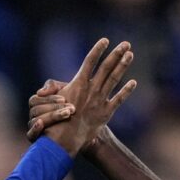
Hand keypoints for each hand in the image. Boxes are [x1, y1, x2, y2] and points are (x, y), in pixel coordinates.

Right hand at [26, 79, 70, 141]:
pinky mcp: (37, 141)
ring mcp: (35, 129)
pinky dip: (34, 129)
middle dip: (54, 108)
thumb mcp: (65, 92)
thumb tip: (40, 92)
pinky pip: (30, 135)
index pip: (36, 100)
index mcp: (38, 105)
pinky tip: (41, 124)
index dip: (49, 99)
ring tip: (67, 115)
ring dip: (51, 117)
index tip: (64, 99)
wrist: (83, 125)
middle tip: (71, 108)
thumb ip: (53, 86)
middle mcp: (34, 116)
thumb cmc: (72, 105)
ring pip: (36, 121)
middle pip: (36, 111)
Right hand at [39, 38, 136, 156]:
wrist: (65, 139)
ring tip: (130, 54)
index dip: (98, 50)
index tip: (105, 40)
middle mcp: (91, 89)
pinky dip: (126, 90)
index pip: (90, 62)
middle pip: (106, 67)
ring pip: (114, 79)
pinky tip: (133, 82)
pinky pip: (119, 99)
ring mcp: (100, 100)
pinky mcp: (106, 112)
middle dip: (116, 54)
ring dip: (123, 65)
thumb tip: (46, 84)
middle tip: (126, 43)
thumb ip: (53, 86)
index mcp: (78, 84)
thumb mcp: (53, 99)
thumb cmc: (56, 118)